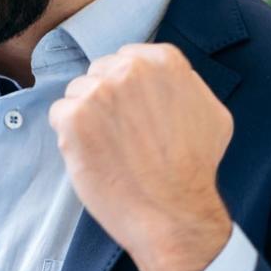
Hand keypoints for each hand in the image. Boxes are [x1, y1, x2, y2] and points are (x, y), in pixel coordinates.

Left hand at [47, 42, 233, 270]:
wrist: (172, 212)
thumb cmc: (194, 169)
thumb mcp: (212, 113)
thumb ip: (185, 85)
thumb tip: (166, 81)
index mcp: (164, 62)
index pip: (127, 58)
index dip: (126, 87)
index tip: (131, 111)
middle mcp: (130, 70)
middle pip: (99, 73)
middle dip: (105, 100)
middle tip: (120, 134)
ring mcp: (99, 92)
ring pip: (77, 92)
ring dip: (86, 116)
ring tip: (108, 148)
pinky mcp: (73, 118)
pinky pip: (59, 114)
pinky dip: (69, 135)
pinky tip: (92, 155)